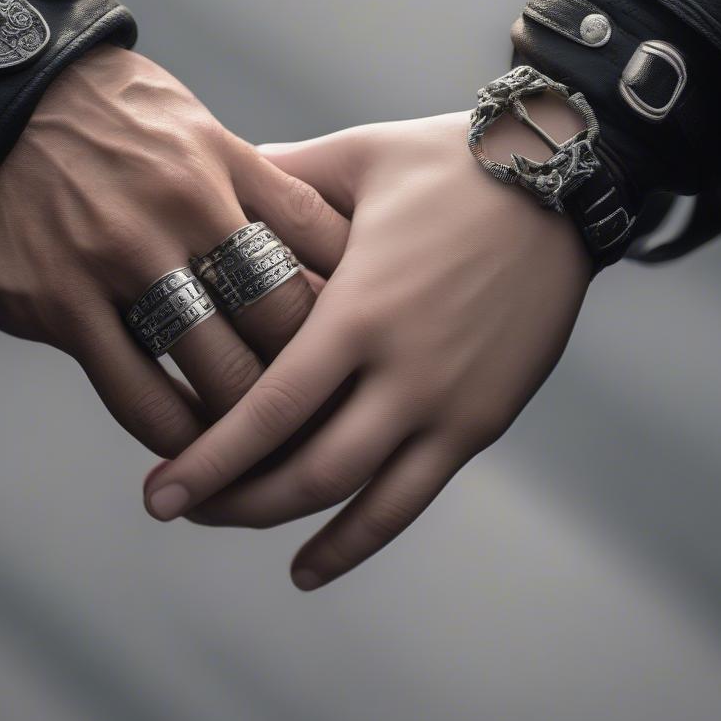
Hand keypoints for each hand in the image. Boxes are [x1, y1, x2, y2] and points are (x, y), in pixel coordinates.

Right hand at [0, 45, 349, 455]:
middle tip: (330, 408)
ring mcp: (122, 259)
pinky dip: (173, 431)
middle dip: (315, 370)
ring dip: (247, 418)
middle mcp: (183, 210)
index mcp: (221, 160)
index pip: (316, 235)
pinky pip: (136, 392)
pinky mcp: (61, 303)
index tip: (366, 329)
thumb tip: (293, 234)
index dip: (353, 289)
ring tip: (264, 444)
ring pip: (217, 367)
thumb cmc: (94, 108)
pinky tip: (191, 448)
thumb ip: (238, 176)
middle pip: (282, 315)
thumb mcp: (181, 117)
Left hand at [141, 109, 589, 588]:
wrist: (562, 185)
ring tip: (226, 522)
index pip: (269, 409)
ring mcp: (449, 404)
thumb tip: (212, 173)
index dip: (209, 460)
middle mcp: (404, 373)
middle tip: (174, 506)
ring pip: (356, 497)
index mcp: (361, 311)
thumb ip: (280, 175)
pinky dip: (357, 541)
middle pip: (305, 470)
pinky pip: (411, 499)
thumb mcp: (357, 155)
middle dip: (231, 498)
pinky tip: (308, 565)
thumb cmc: (450, 162)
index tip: (158, 491)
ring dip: (282, 522)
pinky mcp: (483, 420)